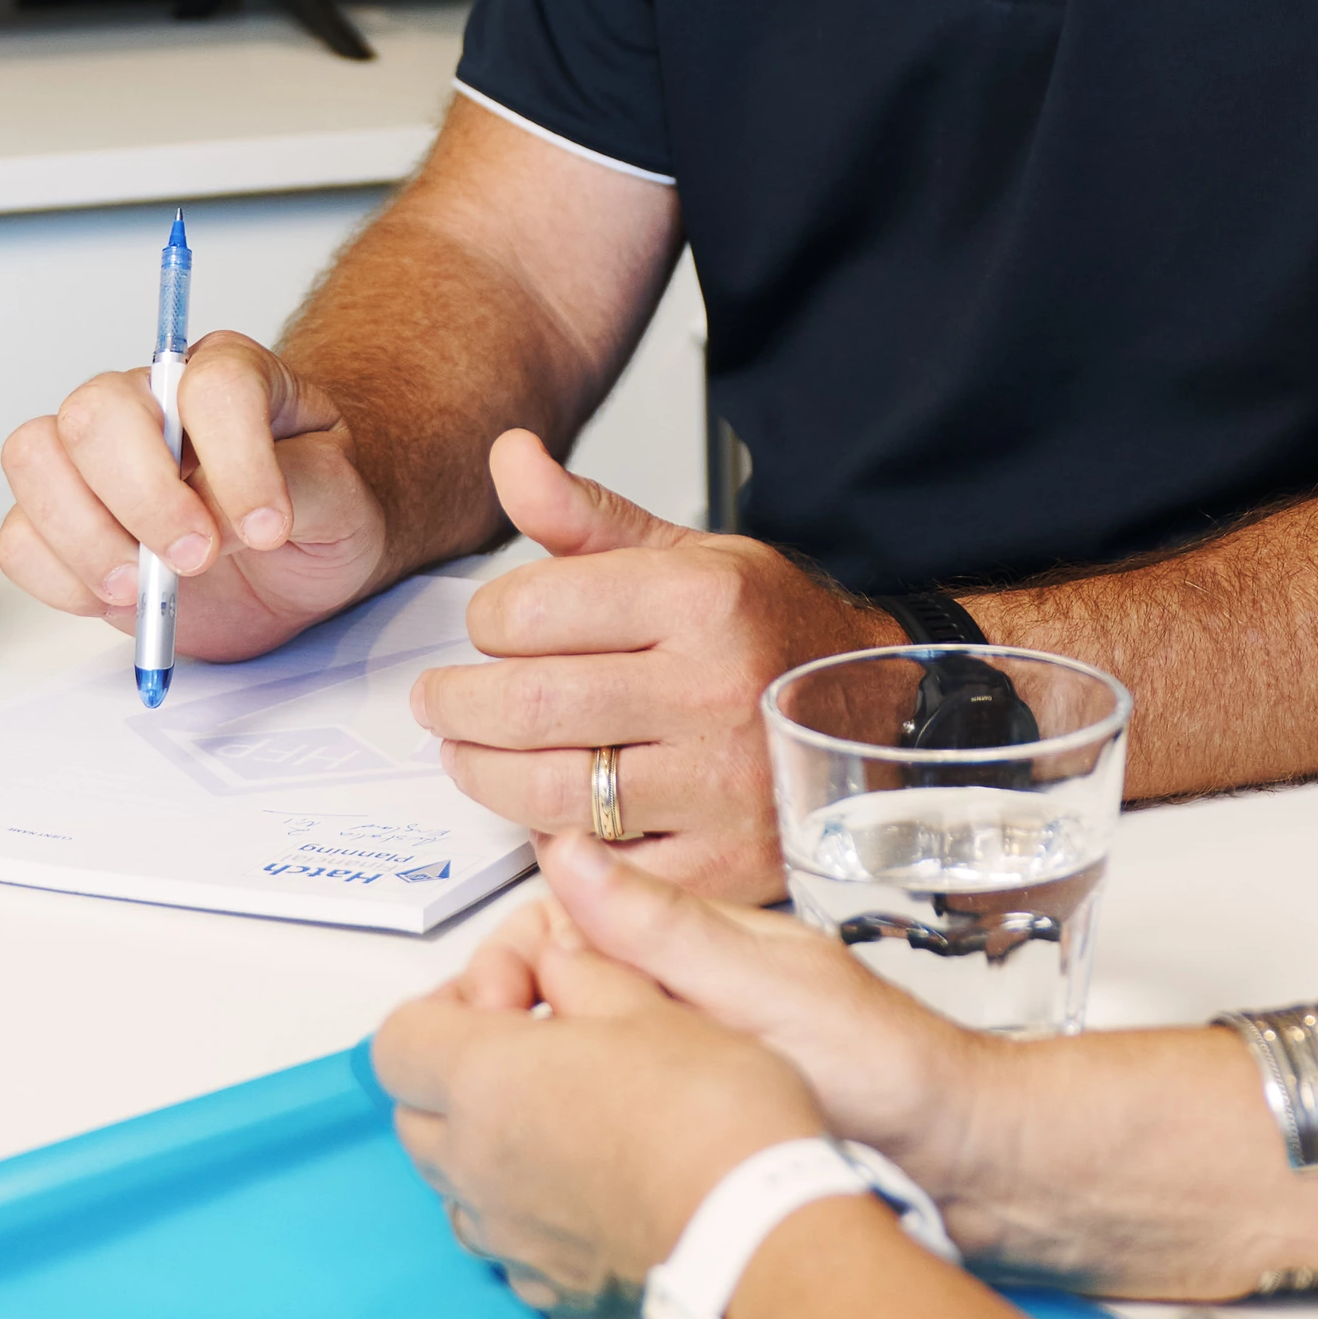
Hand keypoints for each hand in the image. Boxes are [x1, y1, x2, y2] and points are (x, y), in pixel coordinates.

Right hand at [0, 327, 393, 656]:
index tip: (267, 528)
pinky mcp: (62, 521)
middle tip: (196, 559)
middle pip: (99, 411)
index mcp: (229, 375)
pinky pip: (18, 537)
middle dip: (144, 498)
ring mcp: (94, 458)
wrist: (292, 562)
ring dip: (85, 536)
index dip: (237, 459)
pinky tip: (117, 598)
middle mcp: (149, 402)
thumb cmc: (315, 512)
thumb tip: (226, 516)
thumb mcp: (343, 501)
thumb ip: (298, 492)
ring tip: (143, 587)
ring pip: (34, 458)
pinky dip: (58, 578)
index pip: (213, 385)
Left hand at [373, 903, 821, 1318]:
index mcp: (482, 1083)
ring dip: (492, 1154)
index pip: (397, 1042)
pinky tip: (599, 1196)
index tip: (501, 1002)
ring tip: (569, 1127)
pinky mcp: (548, 1292)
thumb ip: (587, 975)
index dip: (440, 1011)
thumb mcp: (653, 1006)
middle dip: (459, 1082)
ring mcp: (506, 1241)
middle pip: (417, 1117)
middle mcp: (473, 1168)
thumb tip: (561, 960)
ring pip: (460, 1190)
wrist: (759, 1241)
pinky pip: (514, 1249)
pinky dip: (538, 1218)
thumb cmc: (711, 1118)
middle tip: (534, 1055)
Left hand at [408, 432, 893, 892]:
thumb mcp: (689, 556)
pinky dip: (553, 841)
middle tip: (439, 702)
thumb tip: (509, 456)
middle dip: (457, 705)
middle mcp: (715, 690)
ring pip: (549, 791)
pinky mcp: (721, 861)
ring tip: (469, 755)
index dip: (485, 620)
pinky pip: (599, 862)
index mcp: (703, 601)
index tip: (485, 629)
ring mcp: (720, 785)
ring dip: (483, 775)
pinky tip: (545, 810)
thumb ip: (586, 516)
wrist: (878, 715)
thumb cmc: (768, 634)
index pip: (535, 610)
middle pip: (531, 705)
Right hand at [526, 823, 1018, 1229]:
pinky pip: (602, 1113)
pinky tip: (560, 1168)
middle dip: (500, 1030)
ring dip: (529, 1083)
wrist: (965, 1165)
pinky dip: (570, 1130)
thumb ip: (666, 930)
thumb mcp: (771, 990)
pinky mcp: (687, 1123)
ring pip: (565, 1056)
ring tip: (509, 1131)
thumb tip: (564, 849)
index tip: (481, 1018)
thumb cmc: (891, 1070)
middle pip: (545, 992)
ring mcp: (679, 1058)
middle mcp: (674, 994)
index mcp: (688, 944)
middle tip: (485, 1090)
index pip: (552, 926)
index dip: (502, 967)